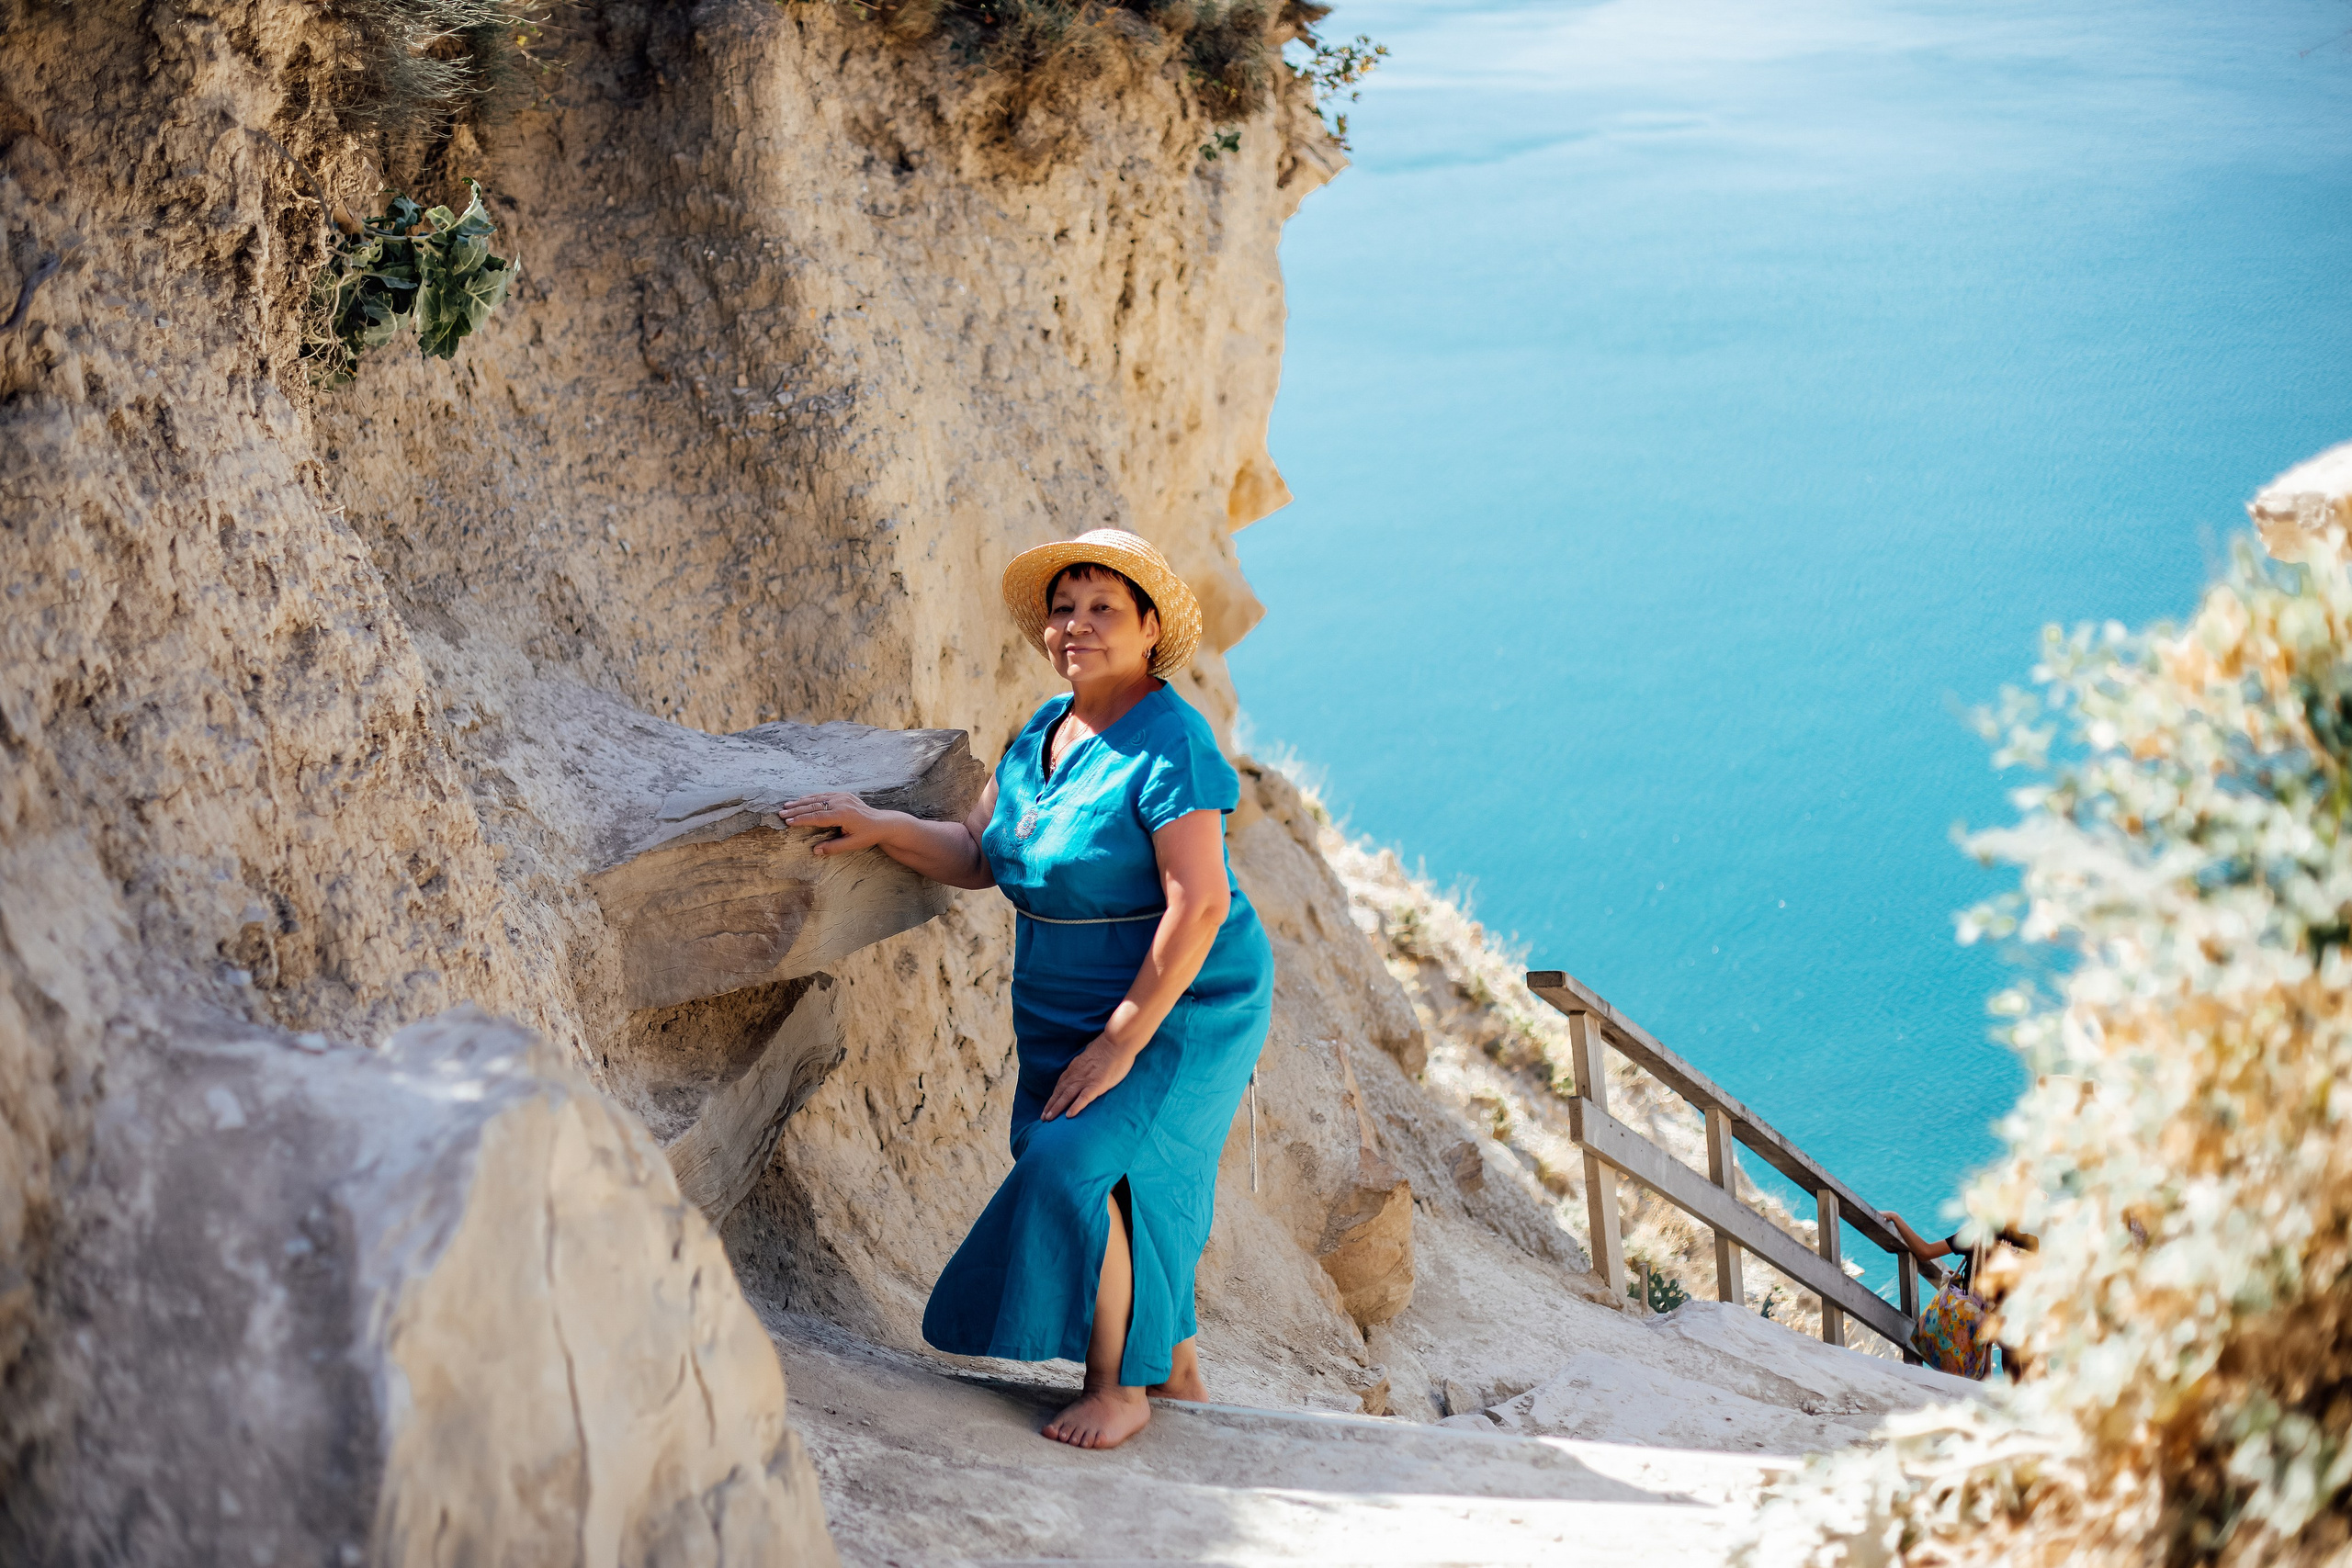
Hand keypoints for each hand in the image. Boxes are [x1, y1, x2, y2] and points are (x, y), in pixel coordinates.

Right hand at [777, 791, 891, 857]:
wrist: (882, 823)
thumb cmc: (868, 835)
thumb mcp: (852, 845)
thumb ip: (833, 847)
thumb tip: (815, 851)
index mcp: (842, 815)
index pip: (817, 817)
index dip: (801, 819)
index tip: (788, 822)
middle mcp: (841, 803)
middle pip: (814, 806)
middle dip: (796, 810)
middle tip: (781, 813)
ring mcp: (842, 797)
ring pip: (818, 798)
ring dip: (801, 802)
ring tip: (786, 806)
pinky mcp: (844, 794)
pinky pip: (824, 795)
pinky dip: (812, 797)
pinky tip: (801, 799)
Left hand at [1041, 1034, 1137, 1120]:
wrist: (1117, 1040)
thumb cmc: (1109, 1045)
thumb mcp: (1092, 1052)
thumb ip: (1087, 1061)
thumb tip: (1087, 1062)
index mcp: (1076, 1067)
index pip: (1061, 1084)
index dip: (1054, 1095)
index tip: (1048, 1105)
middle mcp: (1077, 1074)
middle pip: (1060, 1091)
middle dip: (1050, 1105)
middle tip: (1043, 1118)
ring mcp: (1086, 1079)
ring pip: (1066, 1096)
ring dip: (1056, 1107)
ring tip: (1048, 1119)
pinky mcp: (1096, 1084)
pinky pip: (1083, 1098)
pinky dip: (1075, 1107)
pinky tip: (1069, 1116)